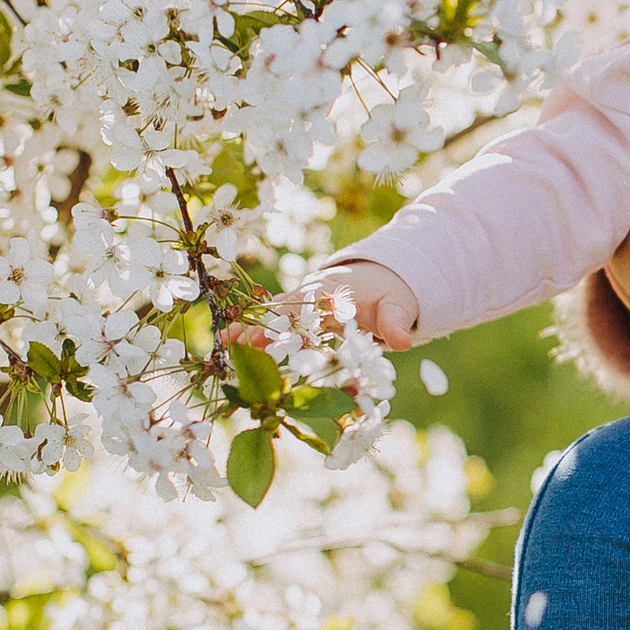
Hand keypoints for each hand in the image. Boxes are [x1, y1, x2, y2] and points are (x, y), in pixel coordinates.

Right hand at [222, 260, 419, 351]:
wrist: (382, 279)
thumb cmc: (389, 294)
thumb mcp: (397, 306)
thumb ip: (396, 324)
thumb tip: (403, 343)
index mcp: (333, 289)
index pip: (308, 302)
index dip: (288, 317)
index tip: (274, 330)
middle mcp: (312, 295)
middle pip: (282, 310)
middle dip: (262, 325)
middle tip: (239, 343)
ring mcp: (303, 306)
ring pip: (273, 317)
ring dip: (251, 330)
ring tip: (226, 345)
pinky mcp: (300, 318)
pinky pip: (276, 326)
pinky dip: (257, 336)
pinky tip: (235, 350)